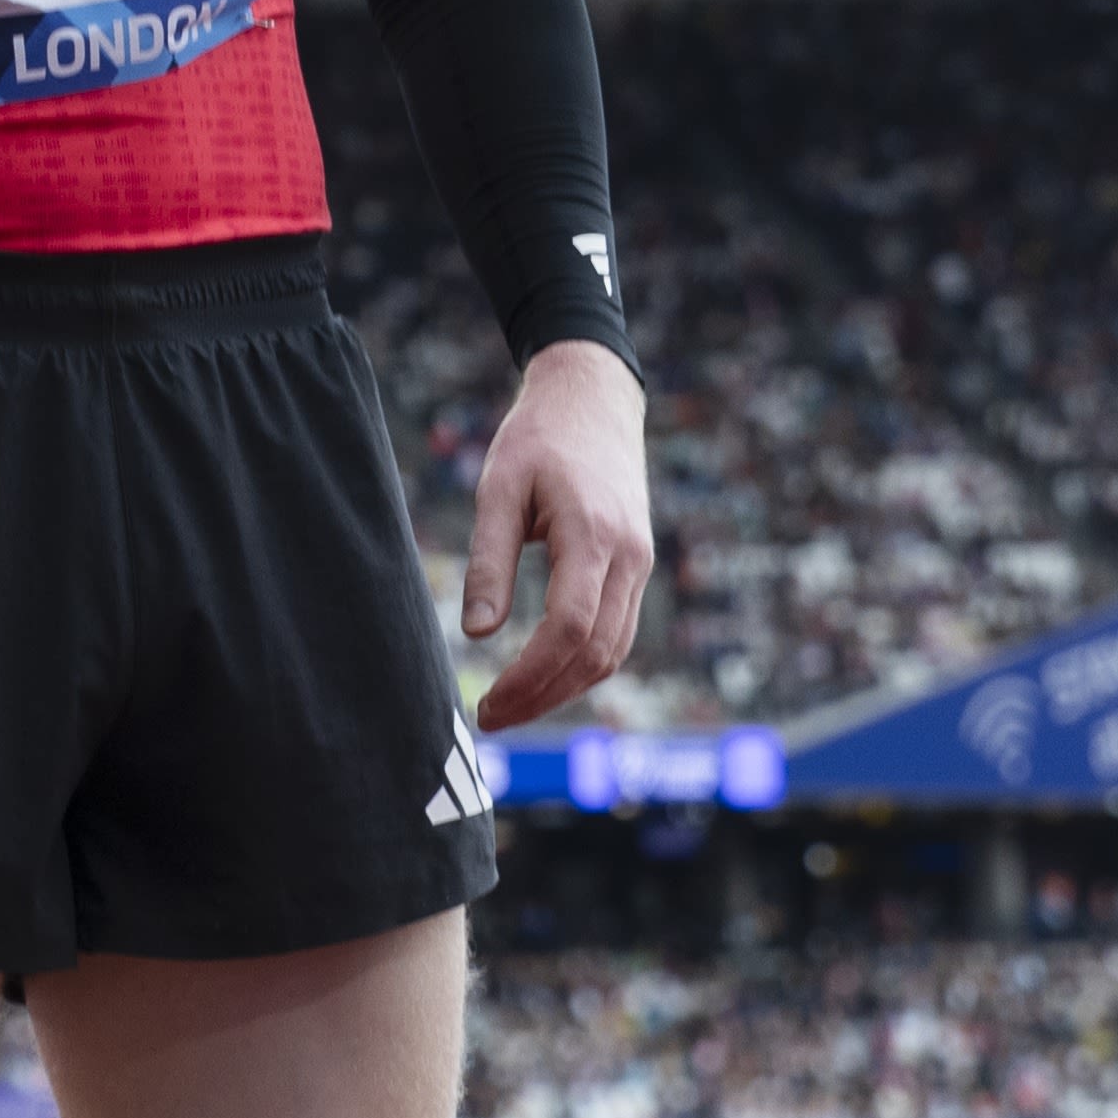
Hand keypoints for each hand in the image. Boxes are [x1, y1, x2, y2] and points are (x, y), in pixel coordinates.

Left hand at [462, 339, 651, 733]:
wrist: (593, 398)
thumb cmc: (538, 438)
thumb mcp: (499, 488)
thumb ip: (489, 561)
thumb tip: (476, 633)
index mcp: (593, 535)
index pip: (569, 629)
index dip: (530, 677)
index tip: (487, 703)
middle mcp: (629, 557)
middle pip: (596, 653)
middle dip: (544, 695)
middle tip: (490, 718)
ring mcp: (641, 563)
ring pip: (614, 651)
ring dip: (565, 688)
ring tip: (511, 706)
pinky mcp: (637, 565)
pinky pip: (619, 632)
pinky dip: (585, 664)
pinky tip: (545, 676)